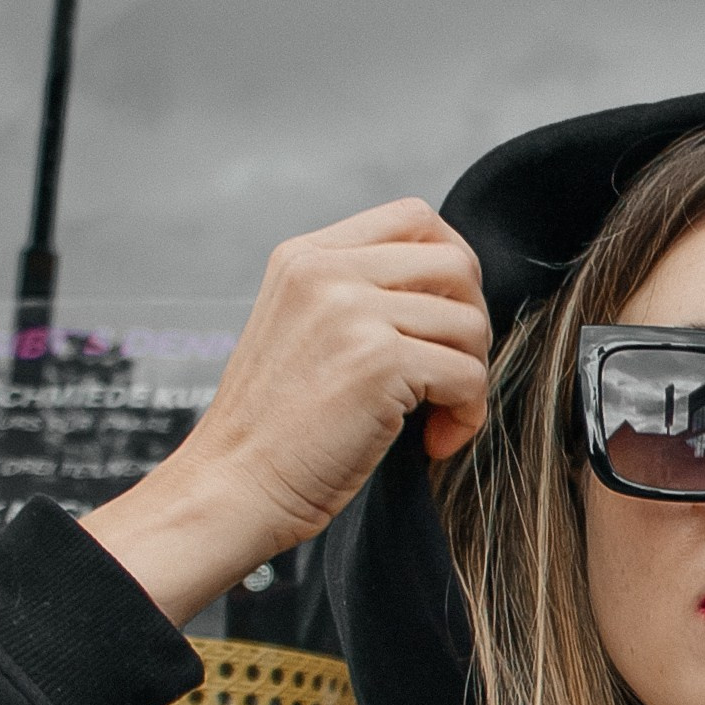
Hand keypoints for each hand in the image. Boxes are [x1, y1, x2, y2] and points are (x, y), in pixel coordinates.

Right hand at [83, 202, 489, 626]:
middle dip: (472, 324)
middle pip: (456, 263)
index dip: (452, 268)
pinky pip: (468, 375)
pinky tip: (434, 442)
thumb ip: (357, 296)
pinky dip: (467, 416)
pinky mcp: (378, 361)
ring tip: (438, 416)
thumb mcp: (301, 329)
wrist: (232, 487)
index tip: (445, 322)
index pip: (415, 217)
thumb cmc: (274, 430)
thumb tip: (451, 294)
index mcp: (306, 256)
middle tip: (449, 376)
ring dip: (471, 377)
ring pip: (471, 323)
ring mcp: (351, 311)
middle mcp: (326, 270)